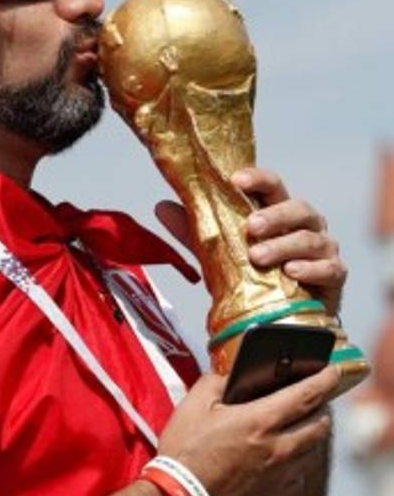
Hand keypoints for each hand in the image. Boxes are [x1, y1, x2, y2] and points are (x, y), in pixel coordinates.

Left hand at [155, 166, 346, 315]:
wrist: (280, 317)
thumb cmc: (252, 275)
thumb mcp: (218, 252)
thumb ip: (194, 231)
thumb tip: (161, 206)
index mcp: (278, 210)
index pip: (272, 185)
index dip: (257, 178)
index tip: (235, 180)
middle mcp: (305, 224)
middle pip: (297, 207)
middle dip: (273, 215)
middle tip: (249, 227)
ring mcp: (323, 249)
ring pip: (311, 237)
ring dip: (284, 245)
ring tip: (258, 256)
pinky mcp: (335, 276)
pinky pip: (331, 268)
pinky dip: (312, 268)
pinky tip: (291, 272)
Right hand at [157, 367, 338, 495]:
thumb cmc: (185, 452)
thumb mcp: (193, 405)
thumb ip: (215, 382)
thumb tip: (230, 376)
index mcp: (259, 421)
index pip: (305, 395)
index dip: (324, 380)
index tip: (332, 371)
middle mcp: (278, 449)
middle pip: (319, 425)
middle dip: (321, 408)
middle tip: (315, 399)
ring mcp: (279, 476)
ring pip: (312, 452)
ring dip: (311, 435)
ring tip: (301, 426)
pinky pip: (298, 476)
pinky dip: (296, 462)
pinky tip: (282, 459)